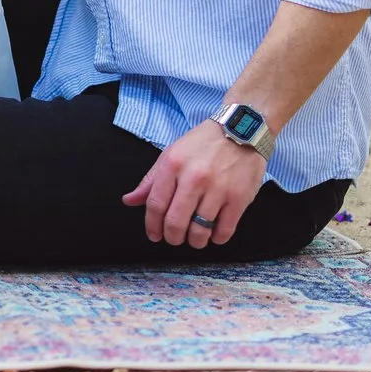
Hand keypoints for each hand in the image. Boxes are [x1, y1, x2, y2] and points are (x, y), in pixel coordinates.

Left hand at [122, 120, 266, 247]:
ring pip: (200, 230)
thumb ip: (150, 181)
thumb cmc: (203, 144)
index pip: (155, 204)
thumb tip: (129, 201)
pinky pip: (224, 230)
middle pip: (175, 221)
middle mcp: (194, 178)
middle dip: (172, 237)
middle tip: (174, 239)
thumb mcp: (171, 155)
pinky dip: (217, 238)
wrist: (242, 130)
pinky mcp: (239, 198)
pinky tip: (214, 234)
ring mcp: (218, 189)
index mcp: (173, 165)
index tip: (154, 235)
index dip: (152, 225)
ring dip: (195, 241)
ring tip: (195, 239)